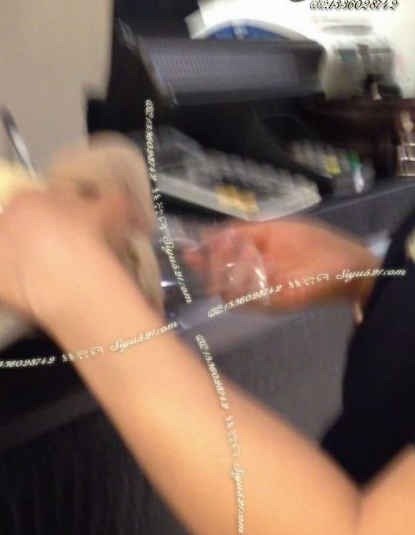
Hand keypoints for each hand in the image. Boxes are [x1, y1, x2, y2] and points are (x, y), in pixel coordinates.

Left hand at [0, 189, 140, 324]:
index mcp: (28, 198)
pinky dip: (10, 286)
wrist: (73, 279)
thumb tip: (135, 212)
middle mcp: (3, 218)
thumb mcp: (114, 212)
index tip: (65, 232)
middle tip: (57, 256)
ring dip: (19, 261)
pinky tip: (31, 294)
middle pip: (15, 226)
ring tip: (45, 278)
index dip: (49, 217)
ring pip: (4, 253)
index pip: (33, 201)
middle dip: (32, 238)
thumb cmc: (91, 238)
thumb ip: (118, 205)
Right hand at [185, 217, 378, 310]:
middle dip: (211, 262)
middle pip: (214, 280)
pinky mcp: (269, 305)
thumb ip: (240, 231)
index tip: (188, 249)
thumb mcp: (271, 229)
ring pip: (224, 290)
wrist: (345, 265)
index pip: (215, 263)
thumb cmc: (312, 245)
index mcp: (247, 262)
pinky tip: (251, 264)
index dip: (201, 257)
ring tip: (241, 253)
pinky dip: (241, 282)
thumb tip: (206, 233)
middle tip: (217, 247)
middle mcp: (249, 281)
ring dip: (226, 270)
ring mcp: (258, 295)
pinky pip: (243, 298)